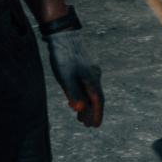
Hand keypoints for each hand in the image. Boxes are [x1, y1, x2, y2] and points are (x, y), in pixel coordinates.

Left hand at [40, 9, 103, 125]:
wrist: (64, 35)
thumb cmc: (64, 57)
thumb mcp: (65, 77)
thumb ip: (73, 93)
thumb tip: (78, 109)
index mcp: (91, 80)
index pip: (97, 101)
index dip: (97, 114)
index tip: (95, 126)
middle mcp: (94, 76)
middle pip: (95, 98)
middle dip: (92, 112)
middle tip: (87, 125)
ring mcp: (90, 71)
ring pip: (90, 91)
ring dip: (86, 104)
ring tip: (80, 116)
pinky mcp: (84, 66)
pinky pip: (86, 85)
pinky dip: (83, 95)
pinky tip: (76, 97)